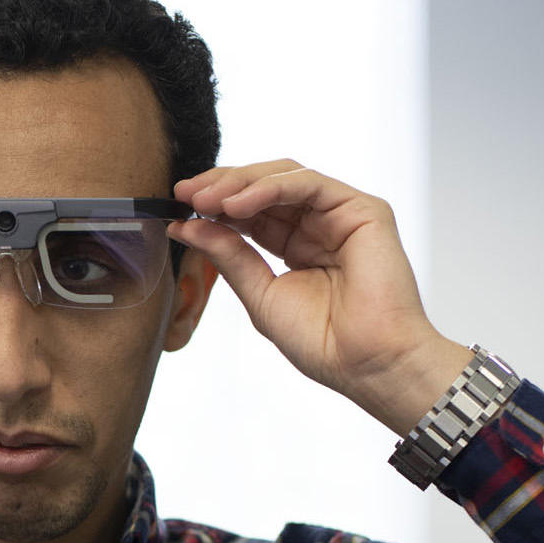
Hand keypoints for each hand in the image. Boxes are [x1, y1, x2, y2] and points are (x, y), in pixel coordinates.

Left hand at [168, 160, 469, 433]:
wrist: (367, 364)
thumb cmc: (323, 342)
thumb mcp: (260, 294)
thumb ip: (228, 256)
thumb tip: (187, 226)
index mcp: (296, 246)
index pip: (250, 211)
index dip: (213, 205)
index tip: (177, 207)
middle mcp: (319, 225)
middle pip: (264, 187)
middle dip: (221, 186)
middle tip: (184, 193)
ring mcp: (341, 214)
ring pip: (284, 178)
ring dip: (240, 184)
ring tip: (204, 199)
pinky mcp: (363, 209)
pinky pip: (309, 184)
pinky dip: (269, 189)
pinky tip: (237, 204)